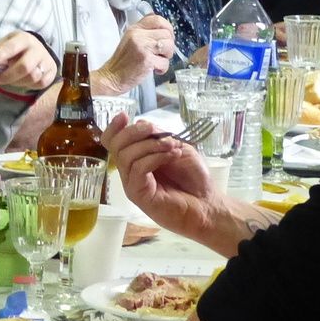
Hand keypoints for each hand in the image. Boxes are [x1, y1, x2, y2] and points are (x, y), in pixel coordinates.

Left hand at [0, 31, 57, 90]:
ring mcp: (46, 60)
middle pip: (24, 67)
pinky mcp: (52, 71)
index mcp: (24, 39)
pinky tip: (22, 80)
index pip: (10, 48)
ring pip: (32, 77)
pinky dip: (28, 85)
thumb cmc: (16, 49)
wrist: (36, 49)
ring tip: (9, 79)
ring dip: (16, 82)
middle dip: (7, 76)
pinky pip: (40, 84)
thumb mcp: (6, 44)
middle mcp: (37, 48)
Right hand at [95, 15, 174, 94]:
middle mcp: (138, 35)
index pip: (157, 19)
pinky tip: (154, 70)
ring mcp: (143, 47)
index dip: (167, 27)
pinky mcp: (147, 60)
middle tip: (161, 54)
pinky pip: (165, 62)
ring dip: (167, 56)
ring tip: (157, 61)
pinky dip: (162, 69)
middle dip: (168, 46)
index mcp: (135, 29)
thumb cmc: (122, 62)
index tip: (167, 37)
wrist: (112, 77)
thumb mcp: (130, 40)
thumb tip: (164, 29)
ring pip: (169, 46)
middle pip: (167, 34)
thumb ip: (144, 32)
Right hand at [103, 115, 219, 238]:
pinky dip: (155, 157)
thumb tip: (140, 124)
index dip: (114, 128)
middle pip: (116, 146)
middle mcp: (130, 171)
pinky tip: (171, 156)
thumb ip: (157, 136)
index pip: (113, 142)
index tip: (124, 116)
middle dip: (135, 132)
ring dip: (150, 145)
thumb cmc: (193, 178)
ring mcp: (132, 184)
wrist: (206, 204)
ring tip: (172, 146)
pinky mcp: (138, 195)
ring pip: (126, 156)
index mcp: (136, 158)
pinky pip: (138, 169)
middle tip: (155, 130)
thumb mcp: (177, 147)